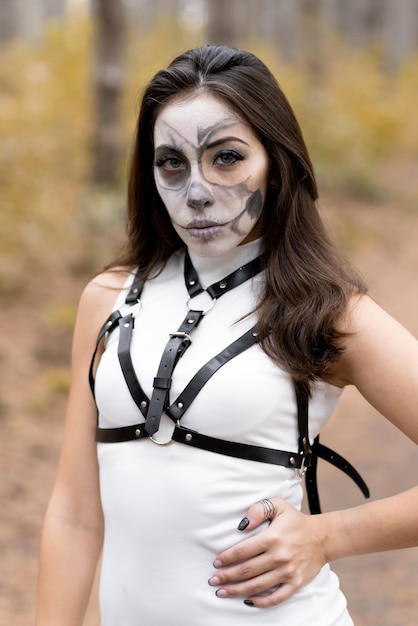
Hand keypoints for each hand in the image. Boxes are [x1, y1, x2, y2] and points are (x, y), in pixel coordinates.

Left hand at [208, 498, 327, 607]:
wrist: (322, 537)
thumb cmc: (295, 520)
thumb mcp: (278, 505)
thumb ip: (258, 509)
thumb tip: (242, 525)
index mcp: (272, 538)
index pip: (243, 551)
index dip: (227, 558)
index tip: (216, 563)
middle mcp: (279, 556)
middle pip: (246, 570)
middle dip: (227, 577)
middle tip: (213, 580)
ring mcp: (288, 572)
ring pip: (257, 585)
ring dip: (237, 590)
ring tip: (222, 592)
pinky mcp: (296, 583)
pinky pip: (277, 597)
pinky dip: (261, 601)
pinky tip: (248, 600)